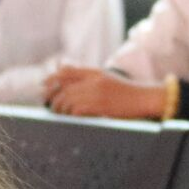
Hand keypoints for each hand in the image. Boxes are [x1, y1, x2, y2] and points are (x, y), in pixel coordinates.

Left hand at [44, 66, 164, 119]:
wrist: (145, 98)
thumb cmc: (127, 92)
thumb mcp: (108, 79)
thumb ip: (90, 79)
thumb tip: (69, 82)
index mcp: (95, 73)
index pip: (67, 71)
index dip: (52, 78)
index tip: (43, 85)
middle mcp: (94, 80)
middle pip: (64, 87)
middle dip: (53, 97)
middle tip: (50, 106)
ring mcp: (97, 92)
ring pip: (68, 99)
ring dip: (61, 108)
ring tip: (60, 114)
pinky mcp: (100, 105)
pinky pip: (77, 109)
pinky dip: (71, 114)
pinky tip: (72, 117)